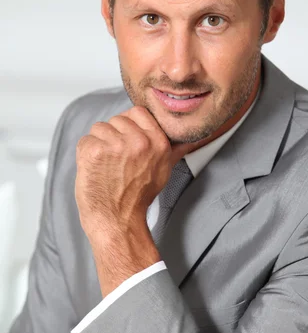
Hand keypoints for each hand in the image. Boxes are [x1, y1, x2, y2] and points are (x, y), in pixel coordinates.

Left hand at [75, 106, 171, 245]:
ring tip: (105, 165)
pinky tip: (94, 168)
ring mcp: (116, 145)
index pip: (138, 112)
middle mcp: (139, 141)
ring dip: (98, 144)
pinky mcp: (95, 151)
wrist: (118, 220)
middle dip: (113, 136)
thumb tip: (197, 137)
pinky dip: (85, 153)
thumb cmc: (138, 197)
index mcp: (158, 142)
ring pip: (99, 128)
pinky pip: (85, 139)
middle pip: (117, 119)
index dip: (129, 125)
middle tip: (116, 160)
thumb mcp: (165, 169)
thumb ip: (177, 149)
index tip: (126, 142)